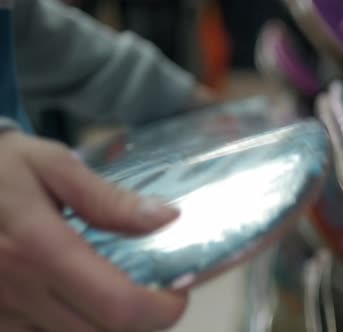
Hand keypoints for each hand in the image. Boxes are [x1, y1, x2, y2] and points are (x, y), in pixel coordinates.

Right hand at [0, 132, 186, 331]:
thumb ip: (107, 198)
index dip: (161, 309)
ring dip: (110, 328)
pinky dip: (74, 328)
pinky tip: (82, 303)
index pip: (119, 306)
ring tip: (121, 295)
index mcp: (39, 249)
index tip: (177, 290)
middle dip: (144, 321)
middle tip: (155, 291)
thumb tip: (167, 218)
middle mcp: (17, 291)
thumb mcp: (51, 165)